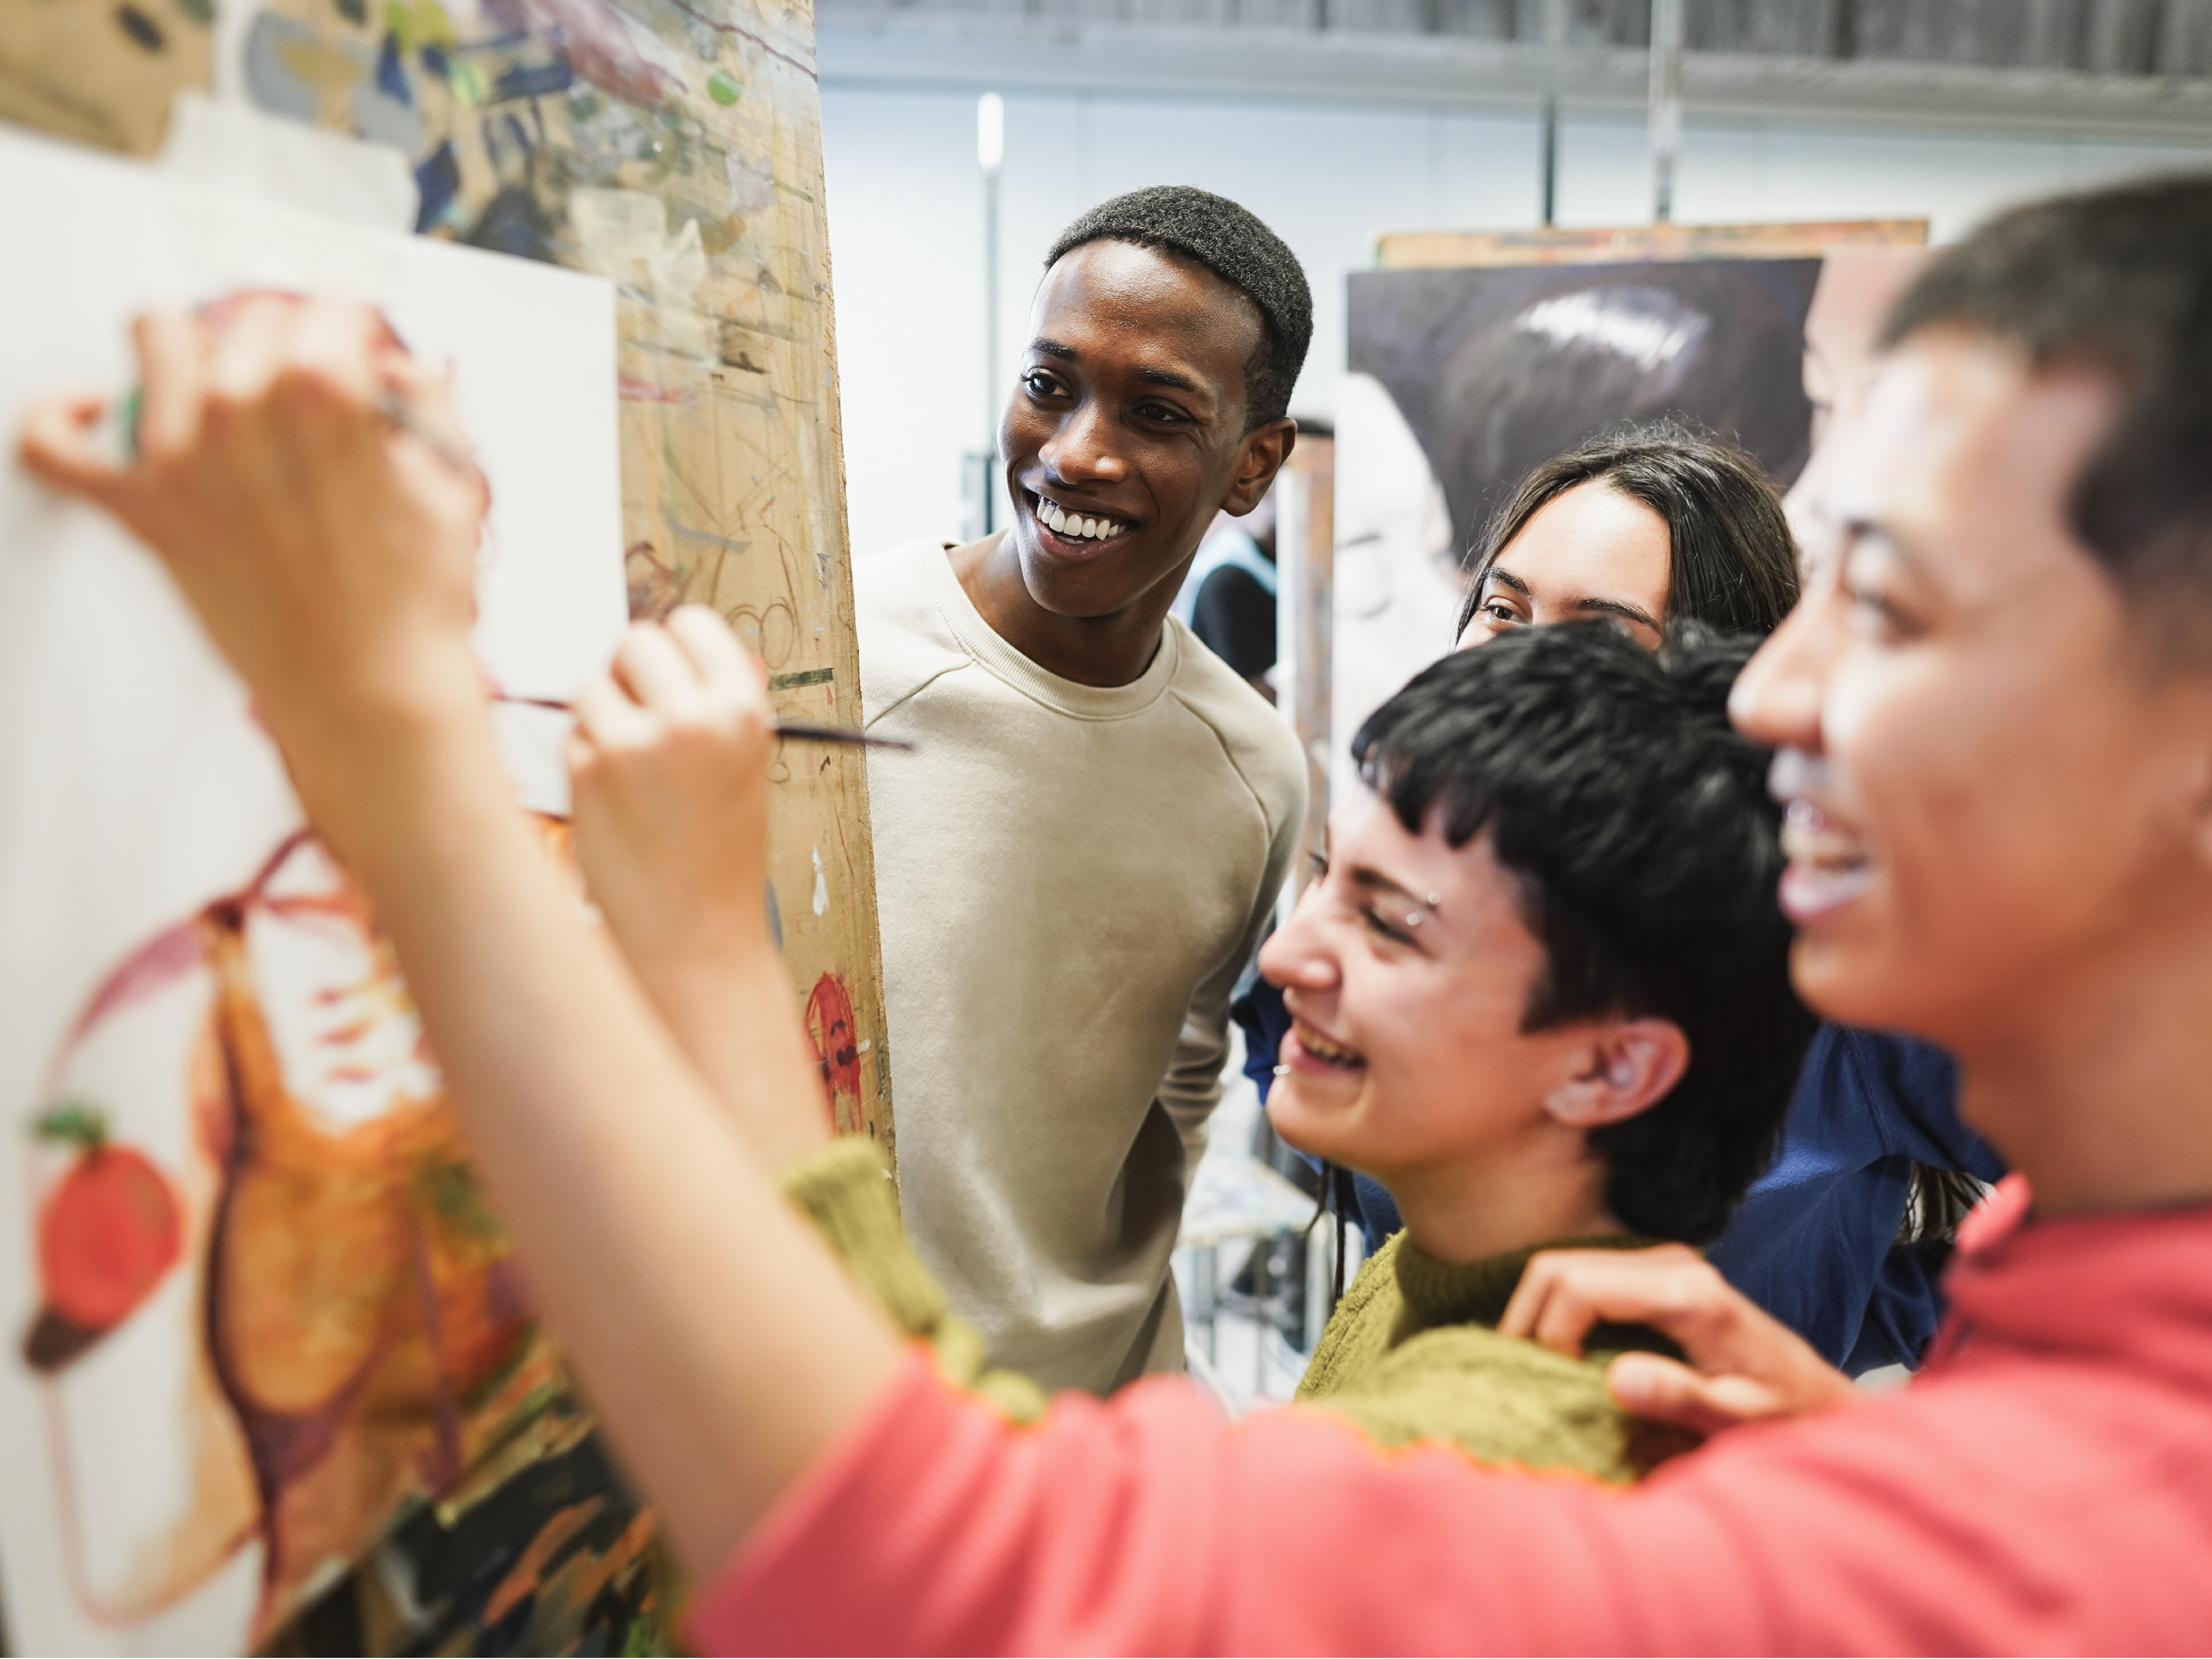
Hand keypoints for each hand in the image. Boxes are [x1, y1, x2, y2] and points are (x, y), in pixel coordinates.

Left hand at [18, 296, 489, 762]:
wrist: (370, 690)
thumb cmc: (410, 604)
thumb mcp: (453, 484)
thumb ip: (428, 401)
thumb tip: (398, 370)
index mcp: (323, 393)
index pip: (327, 309)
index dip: (355, 336)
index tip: (361, 360)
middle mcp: (240, 410)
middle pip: (246, 317)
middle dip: (284, 343)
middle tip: (309, 389)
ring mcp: (179, 456)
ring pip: (155, 335)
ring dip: (192, 353)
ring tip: (225, 388)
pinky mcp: (142, 508)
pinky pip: (54, 443)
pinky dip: (65, 419)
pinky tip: (98, 414)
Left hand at [568, 608, 774, 971]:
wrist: (694, 932)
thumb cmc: (719, 855)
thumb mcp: (745, 768)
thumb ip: (718, 703)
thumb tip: (682, 642)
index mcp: (743, 710)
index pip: (692, 624)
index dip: (674, 647)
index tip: (668, 673)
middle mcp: (693, 716)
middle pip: (635, 641)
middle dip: (629, 673)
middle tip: (638, 715)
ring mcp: (636, 741)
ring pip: (592, 685)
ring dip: (600, 717)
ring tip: (629, 770)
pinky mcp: (588, 769)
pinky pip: (570, 732)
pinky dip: (581, 757)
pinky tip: (611, 799)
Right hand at [1499, 1243, 1860, 1438]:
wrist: (1815, 1395)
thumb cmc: (1780, 1414)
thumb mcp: (1735, 1417)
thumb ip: (1679, 1396)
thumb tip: (1615, 1379)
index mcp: (1689, 1294)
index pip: (1580, 1287)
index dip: (1550, 1334)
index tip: (1559, 1383)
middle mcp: (1671, 1263)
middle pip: (1559, 1267)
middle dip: (1526, 1319)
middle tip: (1523, 1374)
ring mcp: (1662, 1261)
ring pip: (1562, 1266)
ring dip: (1536, 1313)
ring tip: (1535, 1367)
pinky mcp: (1656, 1271)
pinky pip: (1582, 1276)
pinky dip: (1556, 1308)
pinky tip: (1557, 1350)